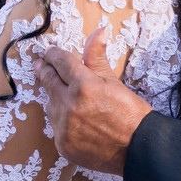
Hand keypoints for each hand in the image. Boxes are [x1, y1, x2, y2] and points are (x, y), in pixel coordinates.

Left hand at [34, 27, 152, 174]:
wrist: (138, 150)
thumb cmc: (130, 113)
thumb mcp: (114, 81)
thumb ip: (97, 57)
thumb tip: (99, 30)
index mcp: (84, 85)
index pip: (61, 62)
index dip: (53, 54)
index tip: (50, 52)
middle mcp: (69, 106)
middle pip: (48, 80)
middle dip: (45, 70)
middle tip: (42, 64)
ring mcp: (64, 127)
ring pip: (50, 103)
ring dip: (55, 97)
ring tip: (67, 96)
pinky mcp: (62, 144)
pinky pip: (55, 125)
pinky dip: (62, 119)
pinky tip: (74, 119)